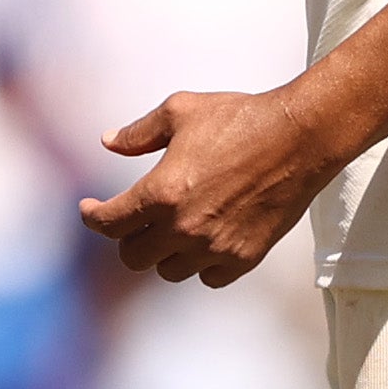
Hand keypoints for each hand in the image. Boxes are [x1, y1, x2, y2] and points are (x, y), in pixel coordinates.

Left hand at [77, 87, 340, 287]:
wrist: (298, 138)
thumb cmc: (238, 118)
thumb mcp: (179, 111)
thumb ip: (138, 133)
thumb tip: (108, 142)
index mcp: (162, 193)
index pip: (109, 223)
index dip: (92, 216)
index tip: (89, 209)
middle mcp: (184, 228)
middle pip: (133, 257)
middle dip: (128, 237)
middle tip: (134, 218)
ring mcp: (215, 248)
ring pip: (169, 271)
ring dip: (164, 252)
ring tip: (172, 226)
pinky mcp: (244, 258)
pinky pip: (207, 277)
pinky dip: (200, 263)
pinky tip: (203, 238)